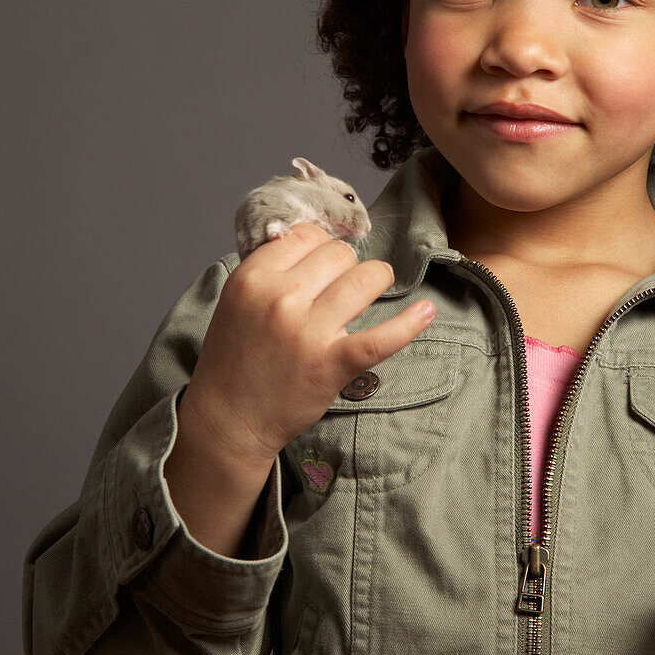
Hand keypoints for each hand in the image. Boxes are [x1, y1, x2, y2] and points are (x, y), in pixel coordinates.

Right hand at [185, 222, 436, 465]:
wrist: (228, 420)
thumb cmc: (235, 359)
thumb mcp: (238, 300)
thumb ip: (270, 269)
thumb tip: (316, 239)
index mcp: (253, 278)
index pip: (308, 235)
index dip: (321, 247)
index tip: (324, 264)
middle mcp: (279, 298)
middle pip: (339, 254)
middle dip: (347, 266)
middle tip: (342, 287)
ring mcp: (307, 331)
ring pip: (364, 279)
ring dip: (376, 280)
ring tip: (374, 289)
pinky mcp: (331, 364)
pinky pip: (381, 336)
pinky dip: (408, 323)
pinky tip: (425, 311)